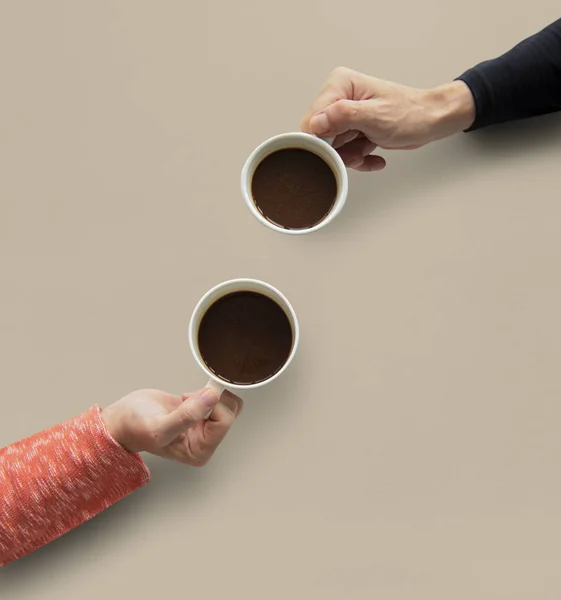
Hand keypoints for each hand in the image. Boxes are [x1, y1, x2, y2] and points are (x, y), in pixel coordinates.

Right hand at [101, 388, 242, 465]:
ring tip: (185, 399)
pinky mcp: (202, 413)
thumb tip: (212, 397)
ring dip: (208, 394)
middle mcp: (205, 441)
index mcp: (199, 451)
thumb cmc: (134, 428)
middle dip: (210, 399)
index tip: (189, 399)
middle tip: (186, 398)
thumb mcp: (158, 426)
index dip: (210, 405)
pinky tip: (187, 396)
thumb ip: (187, 415)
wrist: (122, 419)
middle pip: (229, 411)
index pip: (223, 422)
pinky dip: (206, 391)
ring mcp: (205, 427)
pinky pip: (219, 398)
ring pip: (228, 403)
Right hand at [300, 67, 475, 170]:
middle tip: (359, 152)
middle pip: (320, 135)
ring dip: (351, 156)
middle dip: (339, 151)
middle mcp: (339, 97)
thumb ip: (343, 117)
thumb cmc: (411, 114)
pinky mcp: (351, 129)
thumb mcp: (376, 116)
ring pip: (332, 147)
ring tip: (369, 149)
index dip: (321, 140)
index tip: (336, 152)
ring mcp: (344, 114)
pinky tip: (373, 156)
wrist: (430, 121)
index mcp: (340, 85)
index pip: (312, 118)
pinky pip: (344, 151)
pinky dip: (358, 159)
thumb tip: (316, 122)